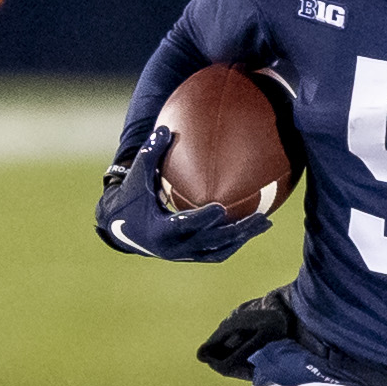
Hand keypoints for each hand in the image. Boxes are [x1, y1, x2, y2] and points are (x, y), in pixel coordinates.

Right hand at [95, 129, 268, 263]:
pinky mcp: (190, 257)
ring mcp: (184, 255)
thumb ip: (151, 153)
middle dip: (236, 230)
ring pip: (219, 249)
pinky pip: (217, 252)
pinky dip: (235, 242)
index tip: (221, 208)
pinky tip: (251, 228)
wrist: (121, 229)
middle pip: (211, 241)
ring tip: (265, 222)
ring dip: (243, 237)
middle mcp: (173, 247)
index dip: (203, 218)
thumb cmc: (130, 198)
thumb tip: (165, 128)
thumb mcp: (137, 176)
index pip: (184, 225)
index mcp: (159, 230)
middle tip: (259, 216)